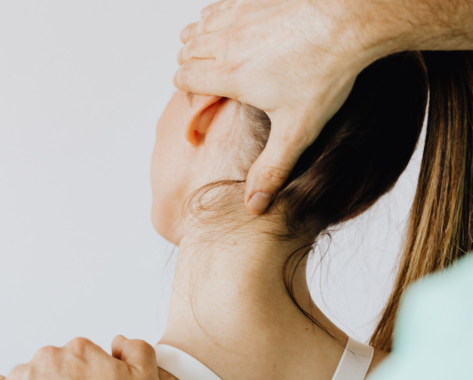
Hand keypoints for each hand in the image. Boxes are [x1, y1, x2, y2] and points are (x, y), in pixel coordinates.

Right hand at [175, 0, 394, 213]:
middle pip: (186, 51)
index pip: (183, 78)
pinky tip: (235, 27)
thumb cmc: (326, 72)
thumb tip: (253, 206)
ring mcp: (239, 15)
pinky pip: (218, 5)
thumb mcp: (298, 130)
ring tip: (218, 54)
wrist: (351, 19)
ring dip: (200, 40)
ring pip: (198, 26)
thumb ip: (272, 168)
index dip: (187, 89)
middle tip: (211, 79)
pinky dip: (217, 16)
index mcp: (229, 75)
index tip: (203, 97)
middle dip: (191, 65)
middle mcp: (226, 42)